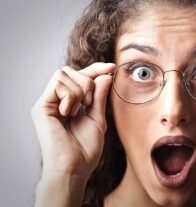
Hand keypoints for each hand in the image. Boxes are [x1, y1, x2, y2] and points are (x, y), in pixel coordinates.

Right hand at [31, 62, 115, 180]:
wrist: (74, 168)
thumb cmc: (85, 149)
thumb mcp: (98, 118)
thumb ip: (99, 97)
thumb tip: (105, 75)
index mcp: (69, 103)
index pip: (80, 77)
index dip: (96, 69)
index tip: (112, 67)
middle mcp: (56, 100)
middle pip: (72, 70)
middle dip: (88, 80)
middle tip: (90, 102)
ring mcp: (48, 103)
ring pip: (65, 73)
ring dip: (79, 90)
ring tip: (78, 110)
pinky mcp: (41, 106)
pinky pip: (58, 82)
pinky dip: (70, 94)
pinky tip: (69, 112)